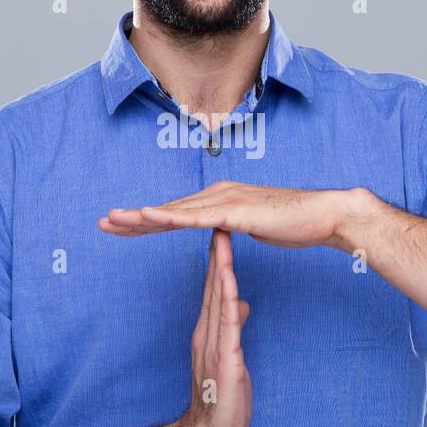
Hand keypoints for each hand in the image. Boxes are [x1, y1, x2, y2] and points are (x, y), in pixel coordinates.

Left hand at [99, 180, 370, 249]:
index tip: (120, 227)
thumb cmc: (293, 223)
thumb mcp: (253, 227)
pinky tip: (148, 218)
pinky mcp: (236, 212)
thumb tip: (220, 232)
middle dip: (133, 218)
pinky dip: (170, 218)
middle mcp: (217, 194)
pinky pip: (197, 218)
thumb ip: (232, 227)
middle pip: (168, 210)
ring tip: (114, 221)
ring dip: (142, 217)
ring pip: (176, 212)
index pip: (175, 213)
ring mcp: (226, 201)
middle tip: (103, 223)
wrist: (324, 215)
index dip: (145, 221)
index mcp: (220, 200)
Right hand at [171, 228, 251, 426]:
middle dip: (217, 252)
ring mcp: (213, 345)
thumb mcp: (232, 356)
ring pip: (217, 299)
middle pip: (213, 286)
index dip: (219, 258)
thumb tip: (243, 303)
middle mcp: (207, 332)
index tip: (221, 229)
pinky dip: (228, 301)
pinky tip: (232, 284)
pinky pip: (226, 326)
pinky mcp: (225, 361)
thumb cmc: (223, 401)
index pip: (215, 288)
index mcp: (209, 330)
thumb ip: (234, 327)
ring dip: (221, 269)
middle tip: (216, 218)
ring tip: (222, 239)